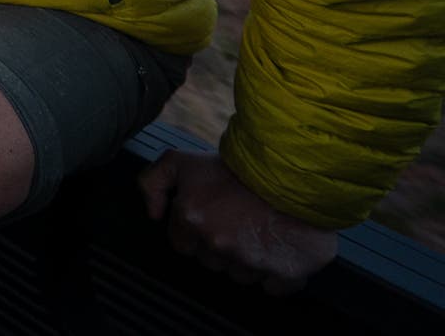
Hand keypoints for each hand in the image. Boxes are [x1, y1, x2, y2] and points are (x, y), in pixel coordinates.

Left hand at [139, 149, 337, 292]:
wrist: (295, 168)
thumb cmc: (238, 165)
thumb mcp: (182, 159)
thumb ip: (152, 181)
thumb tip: (153, 213)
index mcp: (192, 218)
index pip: (183, 245)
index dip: (196, 233)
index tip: (213, 219)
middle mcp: (218, 243)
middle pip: (211, 262)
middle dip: (220, 247)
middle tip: (238, 223)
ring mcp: (251, 261)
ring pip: (241, 275)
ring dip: (248, 260)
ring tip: (261, 232)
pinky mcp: (285, 272)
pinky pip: (273, 288)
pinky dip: (277, 275)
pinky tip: (280, 249)